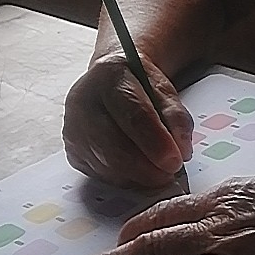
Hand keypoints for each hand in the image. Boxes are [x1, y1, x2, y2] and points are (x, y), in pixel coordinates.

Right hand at [63, 51, 193, 188]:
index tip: (175, 161)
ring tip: (157, 170)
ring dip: (137, 176)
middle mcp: (81, 102)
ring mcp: (73, 129)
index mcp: (108, 76)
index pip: (133, 114)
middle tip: (170, 174)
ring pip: (107, 166)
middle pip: (114, 147)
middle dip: (146, 168)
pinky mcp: (72, 151)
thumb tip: (182, 152)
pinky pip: (101, 175)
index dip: (155, 142)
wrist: (110, 82)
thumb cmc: (138, 85)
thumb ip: (176, 117)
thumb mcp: (163, 89)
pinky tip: (137, 169)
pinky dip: (125, 178)